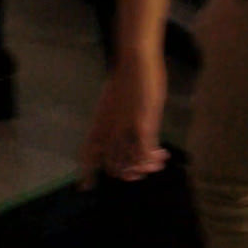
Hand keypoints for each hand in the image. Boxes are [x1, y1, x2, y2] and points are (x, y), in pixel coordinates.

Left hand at [80, 50, 168, 186]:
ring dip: (145, 167)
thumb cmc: (126, 76)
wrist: (135, 60)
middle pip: (112, 165)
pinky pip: (144, 154)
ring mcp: (124, 130)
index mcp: (99, 124)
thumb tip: (118, 121)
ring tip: (158, 162)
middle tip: (140, 172)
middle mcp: (109, 131)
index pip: (87, 155)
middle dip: (128, 173)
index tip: (85, 187)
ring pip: (131, 163)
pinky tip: (162, 155)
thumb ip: (113, 115)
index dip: (85, 173)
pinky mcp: (141, 126)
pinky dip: (153, 159)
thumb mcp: (113, 99)